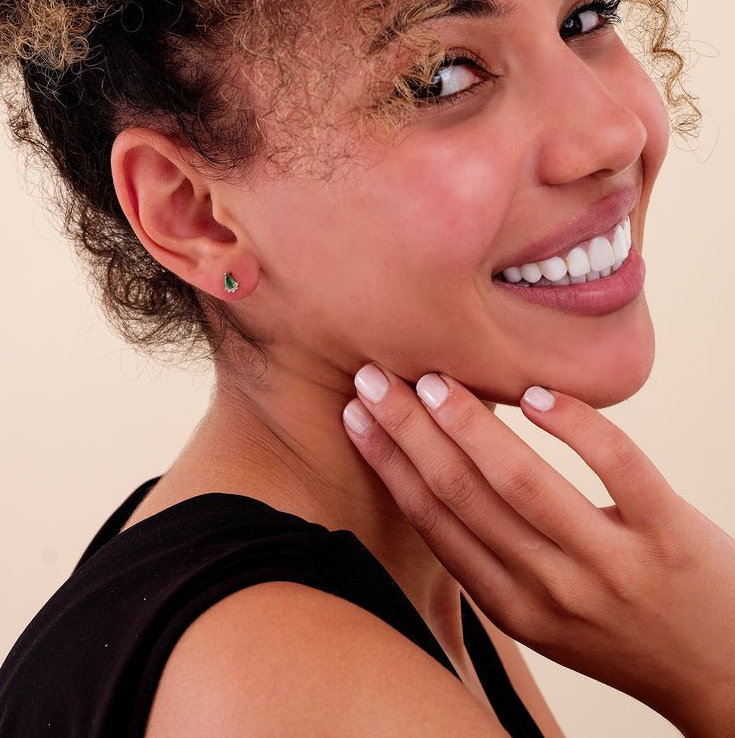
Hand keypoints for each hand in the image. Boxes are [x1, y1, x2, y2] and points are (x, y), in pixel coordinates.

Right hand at [342, 366, 734, 737]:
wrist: (723, 673)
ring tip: (438, 380)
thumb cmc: (619, 629)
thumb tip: (429, 477)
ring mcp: (612, 565)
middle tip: (376, 379)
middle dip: (409, 430)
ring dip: (472, 424)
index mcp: (512, 605)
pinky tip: (538, 395)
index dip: (388, 463)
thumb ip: (492, 556)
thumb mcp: (541, 611)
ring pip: (524, 482)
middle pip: (463, 496)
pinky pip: (619, 467)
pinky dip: (575, 426)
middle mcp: (552, 589)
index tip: (355, 416)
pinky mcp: (671, 535)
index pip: (434, 522)